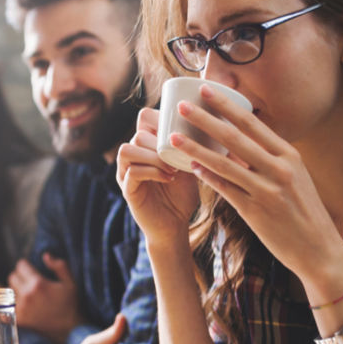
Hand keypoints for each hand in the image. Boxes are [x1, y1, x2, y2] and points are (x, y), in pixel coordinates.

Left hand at [8, 254, 81, 343]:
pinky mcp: (18, 319)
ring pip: (9, 291)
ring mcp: (20, 308)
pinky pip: (9, 305)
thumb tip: (45, 255)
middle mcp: (26, 295)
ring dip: (16, 290)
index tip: (30, 269)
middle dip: (19, 277)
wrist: (68, 331)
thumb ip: (59, 266)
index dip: (25, 266)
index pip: (20, 266)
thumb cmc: (70, 305)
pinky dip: (14, 304)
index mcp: (38, 284)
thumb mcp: (70, 283)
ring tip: (28, 294)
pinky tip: (24, 305)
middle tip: (28, 282)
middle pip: (12, 277)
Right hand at [115, 108, 199, 244]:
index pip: (144, 118)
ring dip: (153, 156)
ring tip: (172, 168)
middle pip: (138, 134)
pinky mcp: (127, 190)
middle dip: (160, 143)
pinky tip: (168, 178)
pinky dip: (152, 172)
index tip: (181, 132)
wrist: (175, 226)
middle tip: (179, 155)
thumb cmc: (182, 195)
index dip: (161, 119)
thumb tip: (216, 124)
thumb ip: (191, 147)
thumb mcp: (189, 166)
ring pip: (128, 150)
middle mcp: (132, 157)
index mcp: (146, 146)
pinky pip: (132, 172)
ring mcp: (126, 173)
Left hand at [167, 85, 342, 281]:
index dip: (226, 105)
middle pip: (234, 137)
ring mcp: (266, 189)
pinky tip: (190, 166)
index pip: (252, 123)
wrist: (318, 248)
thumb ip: (270, 159)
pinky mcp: (255, 210)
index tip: (206, 89)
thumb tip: (241, 143)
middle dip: (205, 118)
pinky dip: (207, 176)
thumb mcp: (293, 177)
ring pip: (224, 163)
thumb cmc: (303, 210)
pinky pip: (225, 189)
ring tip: (173, 137)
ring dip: (195, 148)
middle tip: (181, 105)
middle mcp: (278, 168)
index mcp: (288, 155)